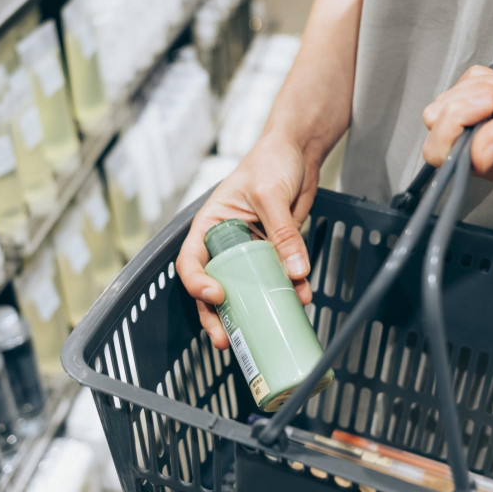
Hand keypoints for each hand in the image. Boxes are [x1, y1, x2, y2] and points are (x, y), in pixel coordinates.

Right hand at [176, 132, 317, 348]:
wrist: (298, 152)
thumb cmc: (271, 161)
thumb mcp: (270, 195)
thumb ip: (282, 233)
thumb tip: (296, 272)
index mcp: (210, 225)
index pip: (192, 261)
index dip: (198, 284)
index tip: (216, 296)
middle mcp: (225, 242)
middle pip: (215, 286)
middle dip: (218, 316)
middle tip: (226, 339)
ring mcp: (250, 250)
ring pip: (246, 289)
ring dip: (255, 310)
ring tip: (267, 329)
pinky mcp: (274, 252)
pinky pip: (277, 278)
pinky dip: (288, 291)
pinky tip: (300, 299)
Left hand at [422, 39, 492, 179]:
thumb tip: (477, 158)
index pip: (443, 153)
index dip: (456, 123)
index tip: (487, 104)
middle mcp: (481, 148)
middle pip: (437, 125)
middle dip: (468, 99)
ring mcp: (477, 126)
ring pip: (446, 101)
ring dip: (478, 86)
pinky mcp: (476, 104)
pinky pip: (458, 85)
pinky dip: (481, 77)